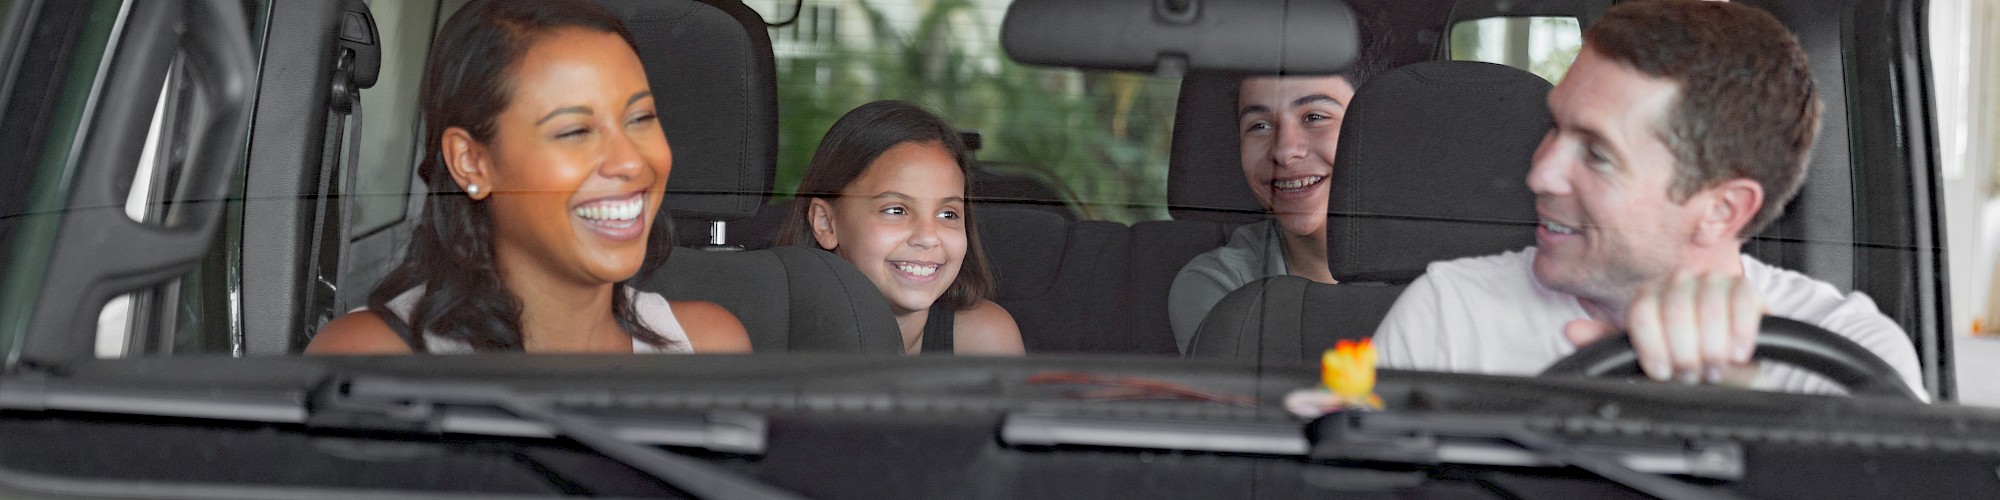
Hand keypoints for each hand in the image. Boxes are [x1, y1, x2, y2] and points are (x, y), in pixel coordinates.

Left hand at [1564, 272, 1765, 384]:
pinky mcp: (1746, 289)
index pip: (1642, 311)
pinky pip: (1742, 300)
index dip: (1651, 345)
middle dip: (1684, 350)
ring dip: (1711, 345)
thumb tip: (1572, 331)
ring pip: (1708, 305)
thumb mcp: (1648, 359)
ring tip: (1713, 368)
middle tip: (1691, 375)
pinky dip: (1739, 330)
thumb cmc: (1683, 362)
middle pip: (1675, 308)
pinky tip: (1736, 353)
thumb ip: (1608, 345)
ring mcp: (1713, 283)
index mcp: (1650, 298)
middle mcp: (1679, 284)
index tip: (1662, 372)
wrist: (1728, 369)